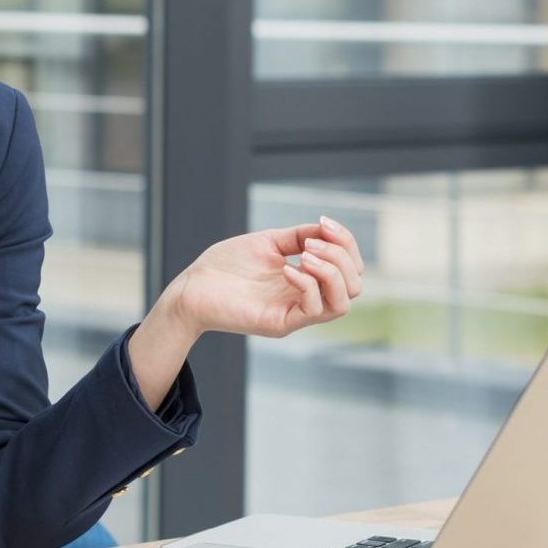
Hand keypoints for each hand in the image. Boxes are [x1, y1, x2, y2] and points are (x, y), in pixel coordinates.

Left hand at [166, 215, 364, 338]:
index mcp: (307, 280)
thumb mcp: (269, 242)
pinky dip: (306, 284)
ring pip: (343, 303)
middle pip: (355, 286)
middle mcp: (306, 299)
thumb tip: (326, 229)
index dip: (346, 242)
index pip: (350, 268)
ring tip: (305, 256)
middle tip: (310, 243)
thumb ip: (299, 237)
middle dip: (341, 255)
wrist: (192, 287)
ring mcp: (294, 313)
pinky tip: (285, 270)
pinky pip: (313, 310)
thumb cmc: (225, 266)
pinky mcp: (280, 324)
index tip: (324, 223)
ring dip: (331, 271)